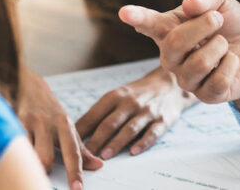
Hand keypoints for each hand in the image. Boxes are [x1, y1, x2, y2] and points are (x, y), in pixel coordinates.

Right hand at [16, 69, 102, 189]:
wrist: (27, 84)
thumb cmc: (49, 111)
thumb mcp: (67, 126)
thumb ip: (80, 148)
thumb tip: (97, 166)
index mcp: (65, 125)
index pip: (73, 153)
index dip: (75, 173)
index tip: (77, 189)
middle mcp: (48, 123)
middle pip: (46, 158)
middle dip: (45, 171)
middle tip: (45, 176)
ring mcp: (29, 122)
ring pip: (28, 153)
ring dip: (29, 164)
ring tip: (29, 164)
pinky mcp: (12, 120)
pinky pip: (13, 143)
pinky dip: (15, 152)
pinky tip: (15, 153)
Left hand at [75, 67, 198, 158]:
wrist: (169, 85)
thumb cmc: (136, 95)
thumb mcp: (117, 97)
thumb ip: (99, 114)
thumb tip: (75, 133)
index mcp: (114, 96)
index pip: (95, 114)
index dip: (82, 129)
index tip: (70, 141)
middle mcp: (130, 103)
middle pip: (110, 122)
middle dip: (97, 139)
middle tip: (85, 153)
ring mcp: (147, 112)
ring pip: (129, 129)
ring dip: (117, 142)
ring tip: (105, 155)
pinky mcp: (162, 120)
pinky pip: (152, 133)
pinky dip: (143, 142)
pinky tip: (134, 151)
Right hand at [119, 0, 239, 103]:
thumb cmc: (227, 25)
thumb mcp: (221, 3)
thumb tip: (189, 4)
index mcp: (168, 30)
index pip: (148, 24)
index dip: (137, 17)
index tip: (124, 12)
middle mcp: (171, 57)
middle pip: (175, 42)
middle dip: (202, 26)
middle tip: (217, 18)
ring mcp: (186, 79)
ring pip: (200, 63)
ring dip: (220, 47)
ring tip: (223, 44)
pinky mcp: (205, 96)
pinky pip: (219, 80)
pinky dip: (232, 64)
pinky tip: (230, 62)